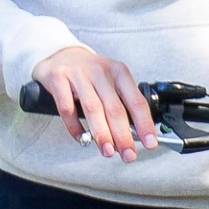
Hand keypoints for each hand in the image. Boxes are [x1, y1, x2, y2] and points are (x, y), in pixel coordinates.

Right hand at [33, 44, 157, 161]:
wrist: (60, 54)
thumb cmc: (90, 74)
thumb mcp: (110, 81)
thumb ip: (120, 105)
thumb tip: (131, 136)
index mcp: (119, 72)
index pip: (136, 101)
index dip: (144, 124)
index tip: (150, 142)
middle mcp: (100, 71)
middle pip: (115, 108)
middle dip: (123, 135)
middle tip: (128, 154)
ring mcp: (78, 74)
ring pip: (93, 109)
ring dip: (102, 133)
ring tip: (108, 150)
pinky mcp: (58, 79)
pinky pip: (67, 108)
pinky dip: (75, 127)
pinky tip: (82, 139)